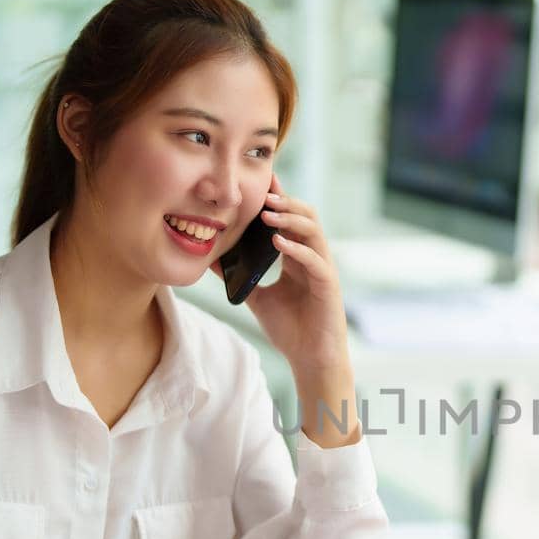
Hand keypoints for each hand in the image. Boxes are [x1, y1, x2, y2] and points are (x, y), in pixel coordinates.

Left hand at [244, 174, 350, 375]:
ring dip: (291, 218)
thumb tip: (210, 259)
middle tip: (263, 193)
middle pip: (306, 216)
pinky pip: (316, 260)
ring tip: (268, 213)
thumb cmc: (289, 330)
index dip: (279, 197)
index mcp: (297, 257)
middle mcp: (313, 257)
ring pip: (314, 231)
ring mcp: (322, 269)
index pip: (290, 218)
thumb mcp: (256, 296)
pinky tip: (278, 243)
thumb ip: (239, 276)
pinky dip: (297, 249)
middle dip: (285, 201)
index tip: (262, 179)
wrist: (310, 359)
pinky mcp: (328, 285)